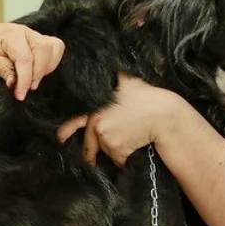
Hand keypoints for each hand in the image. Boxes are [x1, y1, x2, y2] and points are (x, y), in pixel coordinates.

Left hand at [0, 17, 64, 100]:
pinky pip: (53, 48)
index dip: (25, 79)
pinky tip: (35, 72)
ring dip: (46, 67)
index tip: (20, 95)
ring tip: (30, 81)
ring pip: (53, 48)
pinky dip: (49, 62)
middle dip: (38, 73)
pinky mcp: (35, 41)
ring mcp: (32, 35)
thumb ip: (1, 69)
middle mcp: (25, 31)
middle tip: (25, 89)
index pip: (25, 58)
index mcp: (10, 34)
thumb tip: (15, 83)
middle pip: (45, 50)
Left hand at [56, 74, 184, 166]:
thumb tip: (105, 66)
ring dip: (115, 149)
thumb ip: (112, 80)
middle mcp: (96, 123)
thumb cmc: (148, 98)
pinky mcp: (117, 150)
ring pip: (106, 150)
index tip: (60, 139)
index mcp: (95, 108)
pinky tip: (134, 145)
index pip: (73, 123)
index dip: (65, 132)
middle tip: (97, 156)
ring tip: (130, 136)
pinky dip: (124, 157)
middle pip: (90, 143)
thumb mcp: (126, 82)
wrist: (164, 115)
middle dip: (91, 152)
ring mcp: (105, 137)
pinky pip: (117, 159)